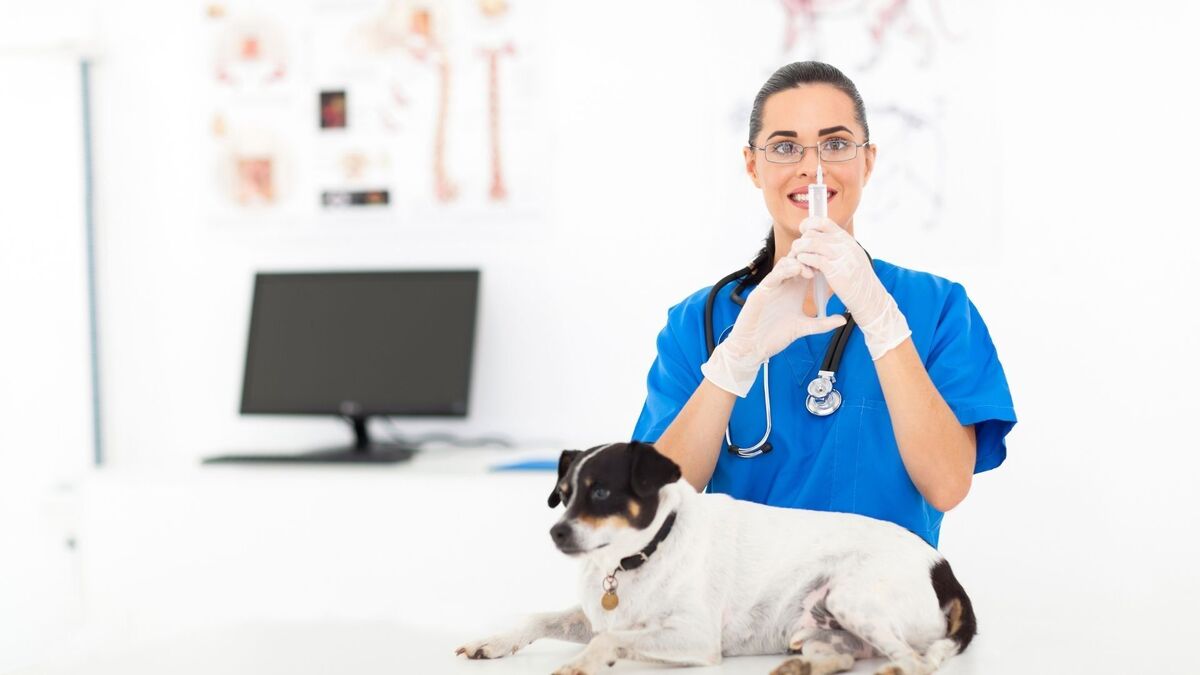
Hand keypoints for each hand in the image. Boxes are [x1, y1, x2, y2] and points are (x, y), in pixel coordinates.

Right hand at [701, 256, 845, 396]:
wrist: (753, 347)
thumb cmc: (775, 337)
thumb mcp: (804, 328)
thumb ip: (823, 323)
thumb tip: (843, 320)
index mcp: (794, 290)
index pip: (807, 269)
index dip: (820, 264)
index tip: (832, 267)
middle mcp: (784, 285)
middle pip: (797, 261)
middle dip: (810, 258)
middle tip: (822, 262)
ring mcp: (772, 286)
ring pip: (785, 263)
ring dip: (799, 263)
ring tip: (811, 271)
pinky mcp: (762, 290)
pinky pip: (773, 274)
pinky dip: (785, 270)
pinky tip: (797, 271)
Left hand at [791, 216, 910, 359]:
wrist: (869, 297)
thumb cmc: (857, 280)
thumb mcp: (850, 256)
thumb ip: (837, 246)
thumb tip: (819, 238)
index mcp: (846, 239)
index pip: (823, 222)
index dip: (809, 224)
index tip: (803, 233)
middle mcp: (843, 244)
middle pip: (812, 233)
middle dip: (801, 242)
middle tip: (799, 254)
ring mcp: (840, 255)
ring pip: (810, 243)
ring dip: (799, 251)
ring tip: (800, 261)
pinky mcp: (834, 269)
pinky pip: (812, 258)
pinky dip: (804, 262)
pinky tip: (805, 270)